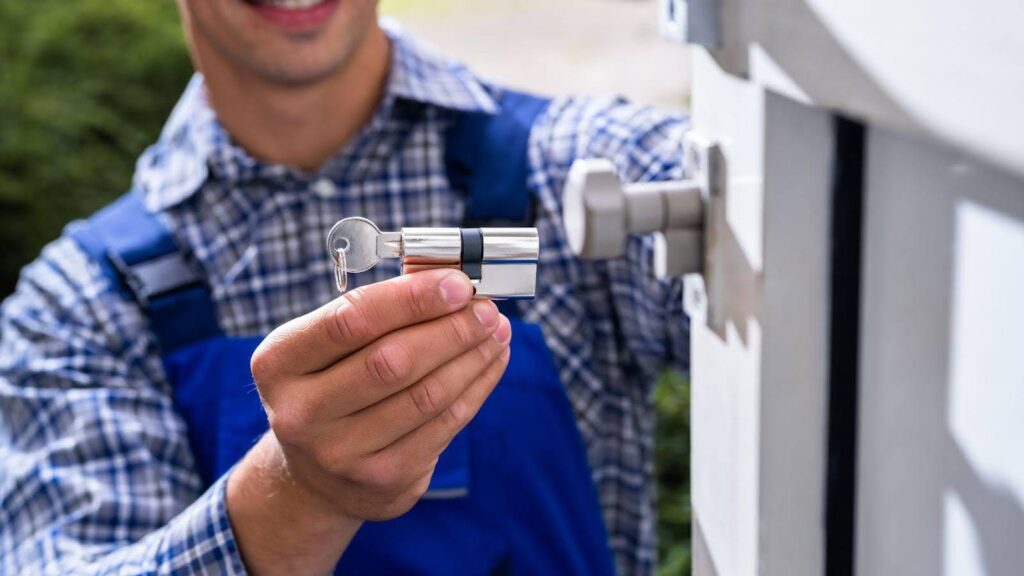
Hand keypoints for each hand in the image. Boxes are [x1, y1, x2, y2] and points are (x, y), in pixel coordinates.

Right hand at [226, 269, 510, 572]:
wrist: (314, 476)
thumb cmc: (331, 386)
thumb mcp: (328, 346)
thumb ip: (379, 311)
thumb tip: (448, 278)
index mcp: (279, 363)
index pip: (351, 320)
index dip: (411, 299)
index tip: (457, 283)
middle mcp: (301, 412)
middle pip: (392, 361)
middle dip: (450, 329)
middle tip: (486, 308)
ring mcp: (341, 453)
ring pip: (426, 396)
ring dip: (471, 356)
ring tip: (496, 330)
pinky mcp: (383, 480)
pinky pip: (444, 425)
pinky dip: (476, 387)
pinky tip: (491, 362)